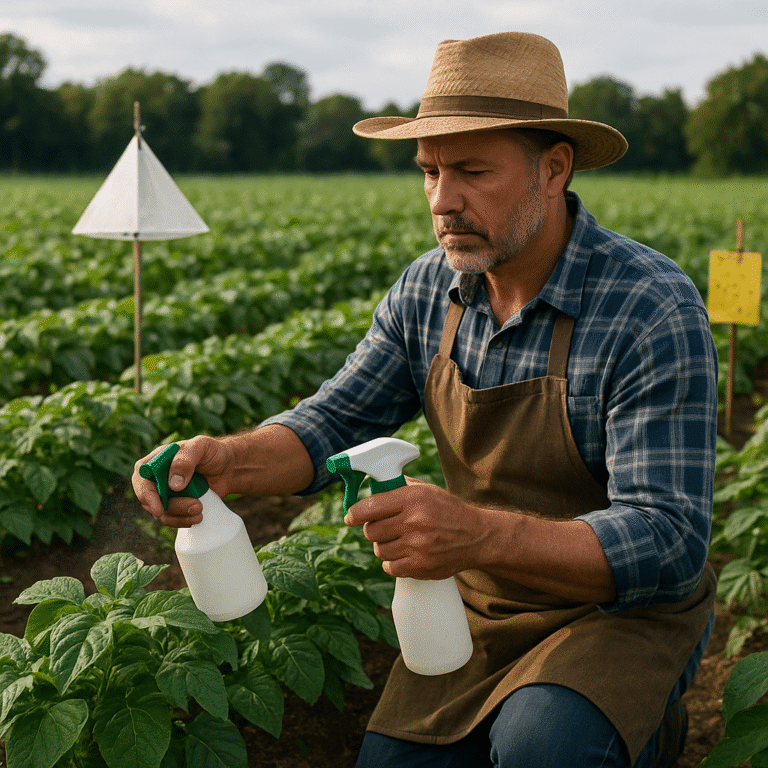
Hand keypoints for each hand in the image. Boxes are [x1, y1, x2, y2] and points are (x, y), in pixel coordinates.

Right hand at [132, 435, 233, 527]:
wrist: (228, 468)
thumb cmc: (212, 453)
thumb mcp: (201, 447)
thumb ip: (185, 460)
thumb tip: (172, 484)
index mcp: (157, 460)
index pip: (141, 477)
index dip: (146, 494)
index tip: (159, 508)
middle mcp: (157, 478)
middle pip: (149, 499)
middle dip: (170, 507)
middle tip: (195, 506)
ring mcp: (166, 494)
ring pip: (161, 513)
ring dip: (180, 515)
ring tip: (201, 509)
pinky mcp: (177, 505)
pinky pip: (172, 519)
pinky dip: (184, 520)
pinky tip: (198, 516)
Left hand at [343, 479, 486, 578]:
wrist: (476, 536)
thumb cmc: (447, 510)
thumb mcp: (427, 490)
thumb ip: (399, 487)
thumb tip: (371, 486)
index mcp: (413, 498)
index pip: (370, 506)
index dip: (354, 513)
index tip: (349, 517)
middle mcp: (414, 521)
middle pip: (371, 530)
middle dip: (372, 530)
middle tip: (381, 528)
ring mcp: (417, 546)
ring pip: (379, 549)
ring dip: (384, 546)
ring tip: (398, 541)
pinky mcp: (420, 566)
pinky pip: (390, 567)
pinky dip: (393, 563)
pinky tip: (403, 554)